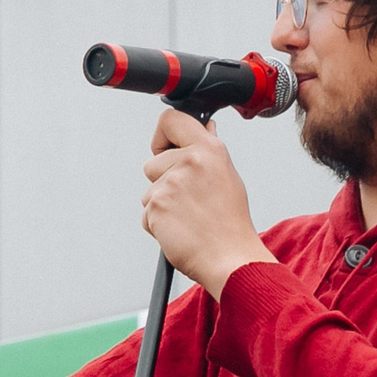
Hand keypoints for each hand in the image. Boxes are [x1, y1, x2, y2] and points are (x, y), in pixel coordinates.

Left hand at [142, 109, 274, 295]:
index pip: (170, 120)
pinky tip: (180, 229)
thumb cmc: (229, 222)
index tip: (165, 149)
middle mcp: (189, 161)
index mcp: (209, 150)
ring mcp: (170, 184)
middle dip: (162, 181)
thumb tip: (205, 128)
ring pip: (148, 190)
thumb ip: (209, 151)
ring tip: (188, 217)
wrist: (230, 256)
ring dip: (161, 205)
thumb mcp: (226, 175)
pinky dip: (157, 224)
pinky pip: (146, 213)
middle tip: (188, 200)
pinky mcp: (156, 206)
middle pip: (151, 162)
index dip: (162, 135)